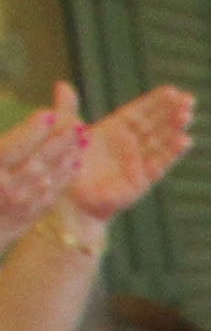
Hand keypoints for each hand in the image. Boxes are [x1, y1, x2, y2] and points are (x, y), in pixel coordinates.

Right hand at [0, 98, 81, 239]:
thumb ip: (6, 146)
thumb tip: (32, 126)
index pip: (10, 149)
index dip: (29, 132)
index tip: (49, 114)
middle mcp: (4, 189)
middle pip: (35, 162)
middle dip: (58, 142)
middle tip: (78, 124)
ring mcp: (18, 204)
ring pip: (47, 179)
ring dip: (66, 158)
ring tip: (82, 139)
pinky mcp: (28, 216)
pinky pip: (50, 195)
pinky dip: (64, 179)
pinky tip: (76, 163)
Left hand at [63, 88, 194, 226]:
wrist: (69, 198)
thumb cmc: (65, 167)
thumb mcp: (64, 132)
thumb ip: (66, 109)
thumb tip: (63, 85)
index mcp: (114, 131)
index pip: (139, 113)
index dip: (156, 102)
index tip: (173, 90)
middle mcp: (130, 145)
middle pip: (156, 125)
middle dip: (172, 112)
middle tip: (189, 99)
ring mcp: (138, 162)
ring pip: (161, 141)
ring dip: (175, 128)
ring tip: (187, 114)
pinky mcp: (142, 180)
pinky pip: (160, 164)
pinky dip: (172, 152)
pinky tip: (185, 140)